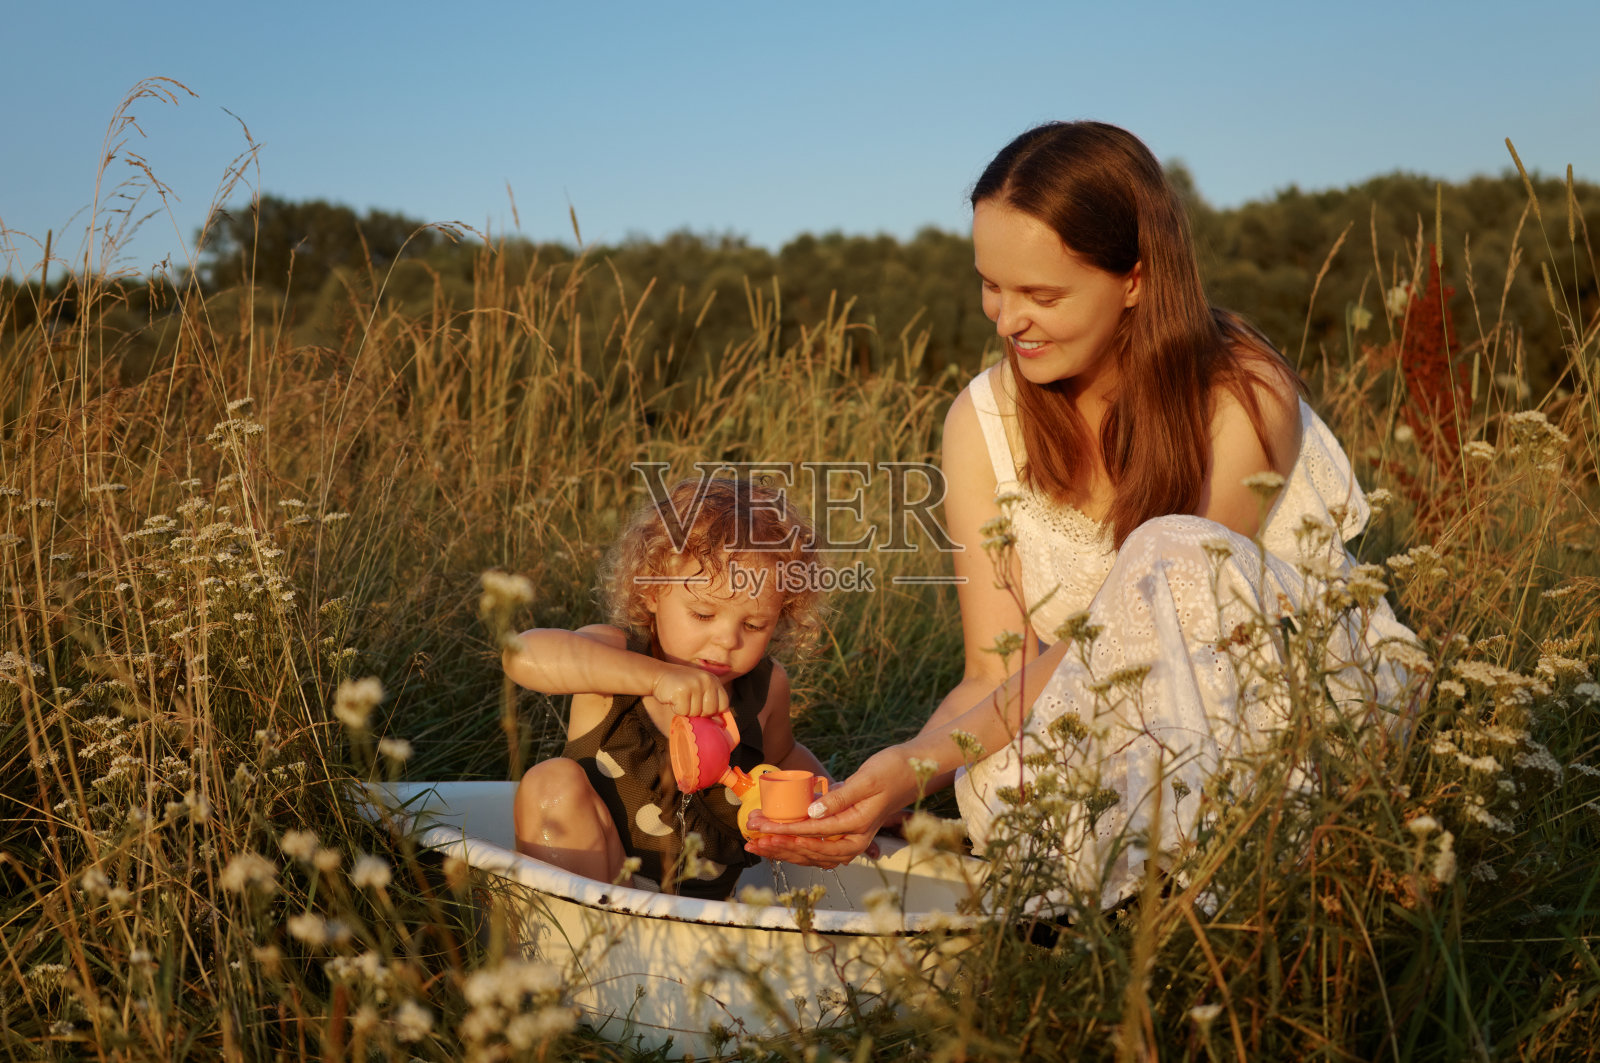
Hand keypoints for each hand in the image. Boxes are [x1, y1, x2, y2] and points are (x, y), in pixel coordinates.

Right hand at [649, 665, 728, 717]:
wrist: (658, 675)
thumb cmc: (680, 687)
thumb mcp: (699, 690)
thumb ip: (710, 703)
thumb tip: (720, 723)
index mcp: (714, 680)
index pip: (724, 704)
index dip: (713, 711)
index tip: (702, 707)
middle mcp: (707, 680)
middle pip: (710, 711)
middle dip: (698, 712)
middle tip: (688, 701)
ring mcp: (695, 684)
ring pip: (696, 713)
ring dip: (686, 710)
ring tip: (680, 698)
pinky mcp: (682, 690)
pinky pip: (683, 711)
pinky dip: (676, 709)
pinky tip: (674, 698)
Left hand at [744, 746, 920, 867]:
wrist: (912, 770)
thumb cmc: (891, 770)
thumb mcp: (865, 779)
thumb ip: (839, 797)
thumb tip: (812, 811)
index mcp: (858, 826)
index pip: (814, 832)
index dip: (785, 830)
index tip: (762, 825)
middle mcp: (855, 839)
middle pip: (810, 850)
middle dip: (778, 844)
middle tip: (752, 837)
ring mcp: (852, 839)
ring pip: (812, 854)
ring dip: (783, 850)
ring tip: (757, 844)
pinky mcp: (846, 834)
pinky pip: (818, 848)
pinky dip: (795, 847)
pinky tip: (778, 843)